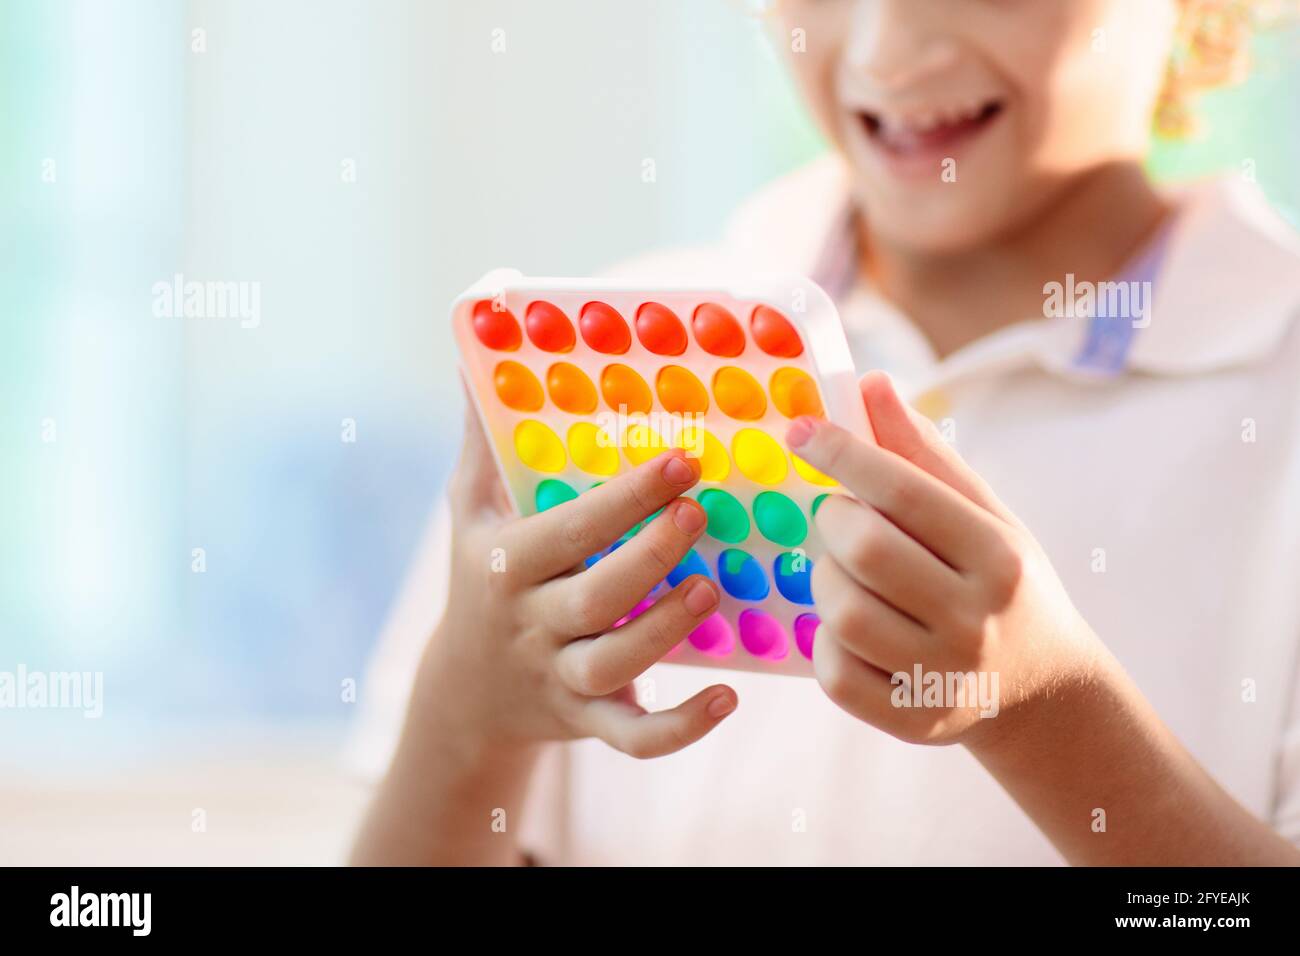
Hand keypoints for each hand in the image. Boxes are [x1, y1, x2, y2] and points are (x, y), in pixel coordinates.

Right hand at [425, 399, 737, 760]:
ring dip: (665, 630)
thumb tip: (472, 357)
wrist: (466, 693)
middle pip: (593, 596)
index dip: (626, 498)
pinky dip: (680, 728)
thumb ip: (484, 440)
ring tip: (710, 588)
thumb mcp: (469, 511)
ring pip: (614, 664)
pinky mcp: (586, 722)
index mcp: (506, 564)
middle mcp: (531, 623)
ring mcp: (559, 678)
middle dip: (649, 555)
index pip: (569, 529)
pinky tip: (728, 697)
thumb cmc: (481, 579)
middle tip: (700, 512)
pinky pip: (633, 738)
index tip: (682, 459)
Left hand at [787, 371, 1103, 747]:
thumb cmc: (999, 582)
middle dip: (832, 521)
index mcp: (999, 555)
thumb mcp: (983, 514)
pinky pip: (835, 675)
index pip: (904, 490)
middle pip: (865, 551)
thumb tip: (868, 384)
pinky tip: (848, 628)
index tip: (803, 431)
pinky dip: (825, 644)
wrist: (1043, 689)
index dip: (843, 453)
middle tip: (838, 518)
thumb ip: (923, 453)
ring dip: (825, 581)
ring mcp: (945, 676)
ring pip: (843, 614)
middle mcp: (977, 617)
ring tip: (846, 572)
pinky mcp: (914, 720)